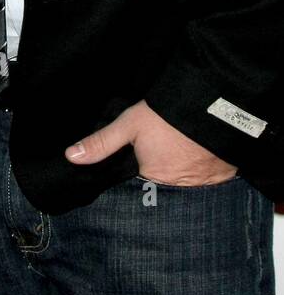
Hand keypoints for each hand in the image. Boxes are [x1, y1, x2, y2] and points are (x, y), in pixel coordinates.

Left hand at [65, 99, 238, 185]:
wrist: (215, 104)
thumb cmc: (167, 116)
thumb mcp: (130, 124)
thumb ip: (102, 143)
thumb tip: (70, 157)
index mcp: (154, 179)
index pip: (141, 190)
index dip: (138, 182)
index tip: (136, 174)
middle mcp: (180, 189)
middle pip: (165, 190)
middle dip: (161, 183)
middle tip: (160, 165)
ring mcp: (204, 184)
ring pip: (188, 187)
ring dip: (184, 179)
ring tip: (180, 164)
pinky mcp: (224, 177)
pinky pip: (211, 182)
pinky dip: (205, 175)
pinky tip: (201, 162)